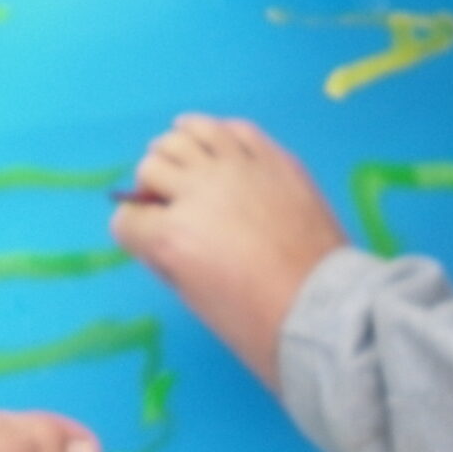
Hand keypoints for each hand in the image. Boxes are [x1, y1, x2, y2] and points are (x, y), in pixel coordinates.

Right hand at [112, 115, 346, 390]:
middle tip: (166, 199)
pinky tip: (215, 142)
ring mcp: (237, 169)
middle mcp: (198, 193)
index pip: (128, 218)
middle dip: (150, 186)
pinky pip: (233, 129)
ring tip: (183, 159)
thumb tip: (159, 233)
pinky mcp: (273, 159)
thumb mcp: (194, 299)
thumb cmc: (257, 322)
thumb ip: (168, 258)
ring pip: (186, 134)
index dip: (133, 229)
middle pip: (152, 166)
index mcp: (172, 237)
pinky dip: (215, 133)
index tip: (145, 235)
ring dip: (175, 148)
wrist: (324, 310)